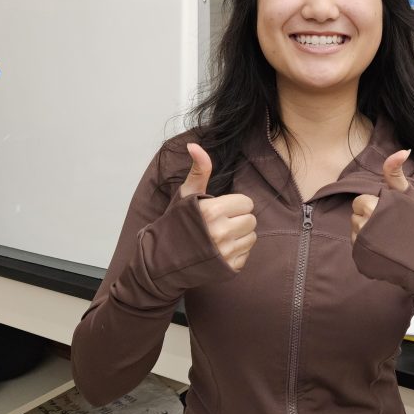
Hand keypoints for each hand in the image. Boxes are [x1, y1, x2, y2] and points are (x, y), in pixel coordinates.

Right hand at [181, 144, 256, 270]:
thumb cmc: (175, 224)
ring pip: (252, 238)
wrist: (161, 261)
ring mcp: (226, 253)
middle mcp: (221, 233)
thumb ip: (199, 170)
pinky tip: (220, 251)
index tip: (219, 209)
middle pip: (251, 220)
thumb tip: (194, 145)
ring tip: (219, 237)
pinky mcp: (229, 269)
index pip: (246, 203)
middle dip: (238, 220)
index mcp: (213, 211)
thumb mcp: (186, 195)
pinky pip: (246, 255)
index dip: (233, 205)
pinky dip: (236, 253)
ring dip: (240, 236)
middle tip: (219, 223)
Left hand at [350, 149, 409, 245]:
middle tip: (390, 227)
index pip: (360, 201)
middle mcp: (364, 225)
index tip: (391, 213)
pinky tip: (384, 252)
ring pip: (355, 232)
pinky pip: (357, 249)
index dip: (375, 205)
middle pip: (355, 215)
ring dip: (366, 234)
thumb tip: (402, 149)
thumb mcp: (409, 195)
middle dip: (368, 218)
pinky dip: (367, 250)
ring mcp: (361, 245)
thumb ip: (396, 173)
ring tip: (388, 240)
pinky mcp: (361, 261)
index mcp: (373, 205)